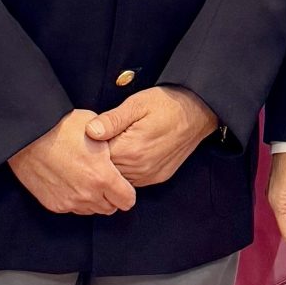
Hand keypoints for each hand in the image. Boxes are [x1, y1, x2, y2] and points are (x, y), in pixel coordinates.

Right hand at [6, 110, 136, 214]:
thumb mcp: (94, 128)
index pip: (127, 200)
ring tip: (82, 178)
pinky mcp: (54, 204)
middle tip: (100, 178)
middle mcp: (87, 194)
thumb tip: (118, 153)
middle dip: (109, 195)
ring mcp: (69, 202)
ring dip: (91, 198)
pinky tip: (67, 181)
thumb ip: (111, 148)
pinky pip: (72, 208)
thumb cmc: (60, 126)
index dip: (126, 190)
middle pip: (110, 208)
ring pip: (91, 210)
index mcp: (102, 176)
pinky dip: (73, 199)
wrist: (26, 134)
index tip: (120, 182)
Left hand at [85, 86, 219, 187]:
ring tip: (114, 144)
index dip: (90, 147)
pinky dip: (126, 169)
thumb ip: (112, 120)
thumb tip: (90, 131)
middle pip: (107, 171)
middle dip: (99, 158)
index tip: (87, 136)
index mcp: (132, 150)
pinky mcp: (158, 177)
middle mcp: (141, 169)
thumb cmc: (167, 104)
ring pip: (119, 178)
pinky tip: (126, 153)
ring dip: (113, 165)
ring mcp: (150, 176)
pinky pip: (133, 179)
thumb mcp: (136, 104)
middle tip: (98, 139)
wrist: (198, 111)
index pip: (98, 158)